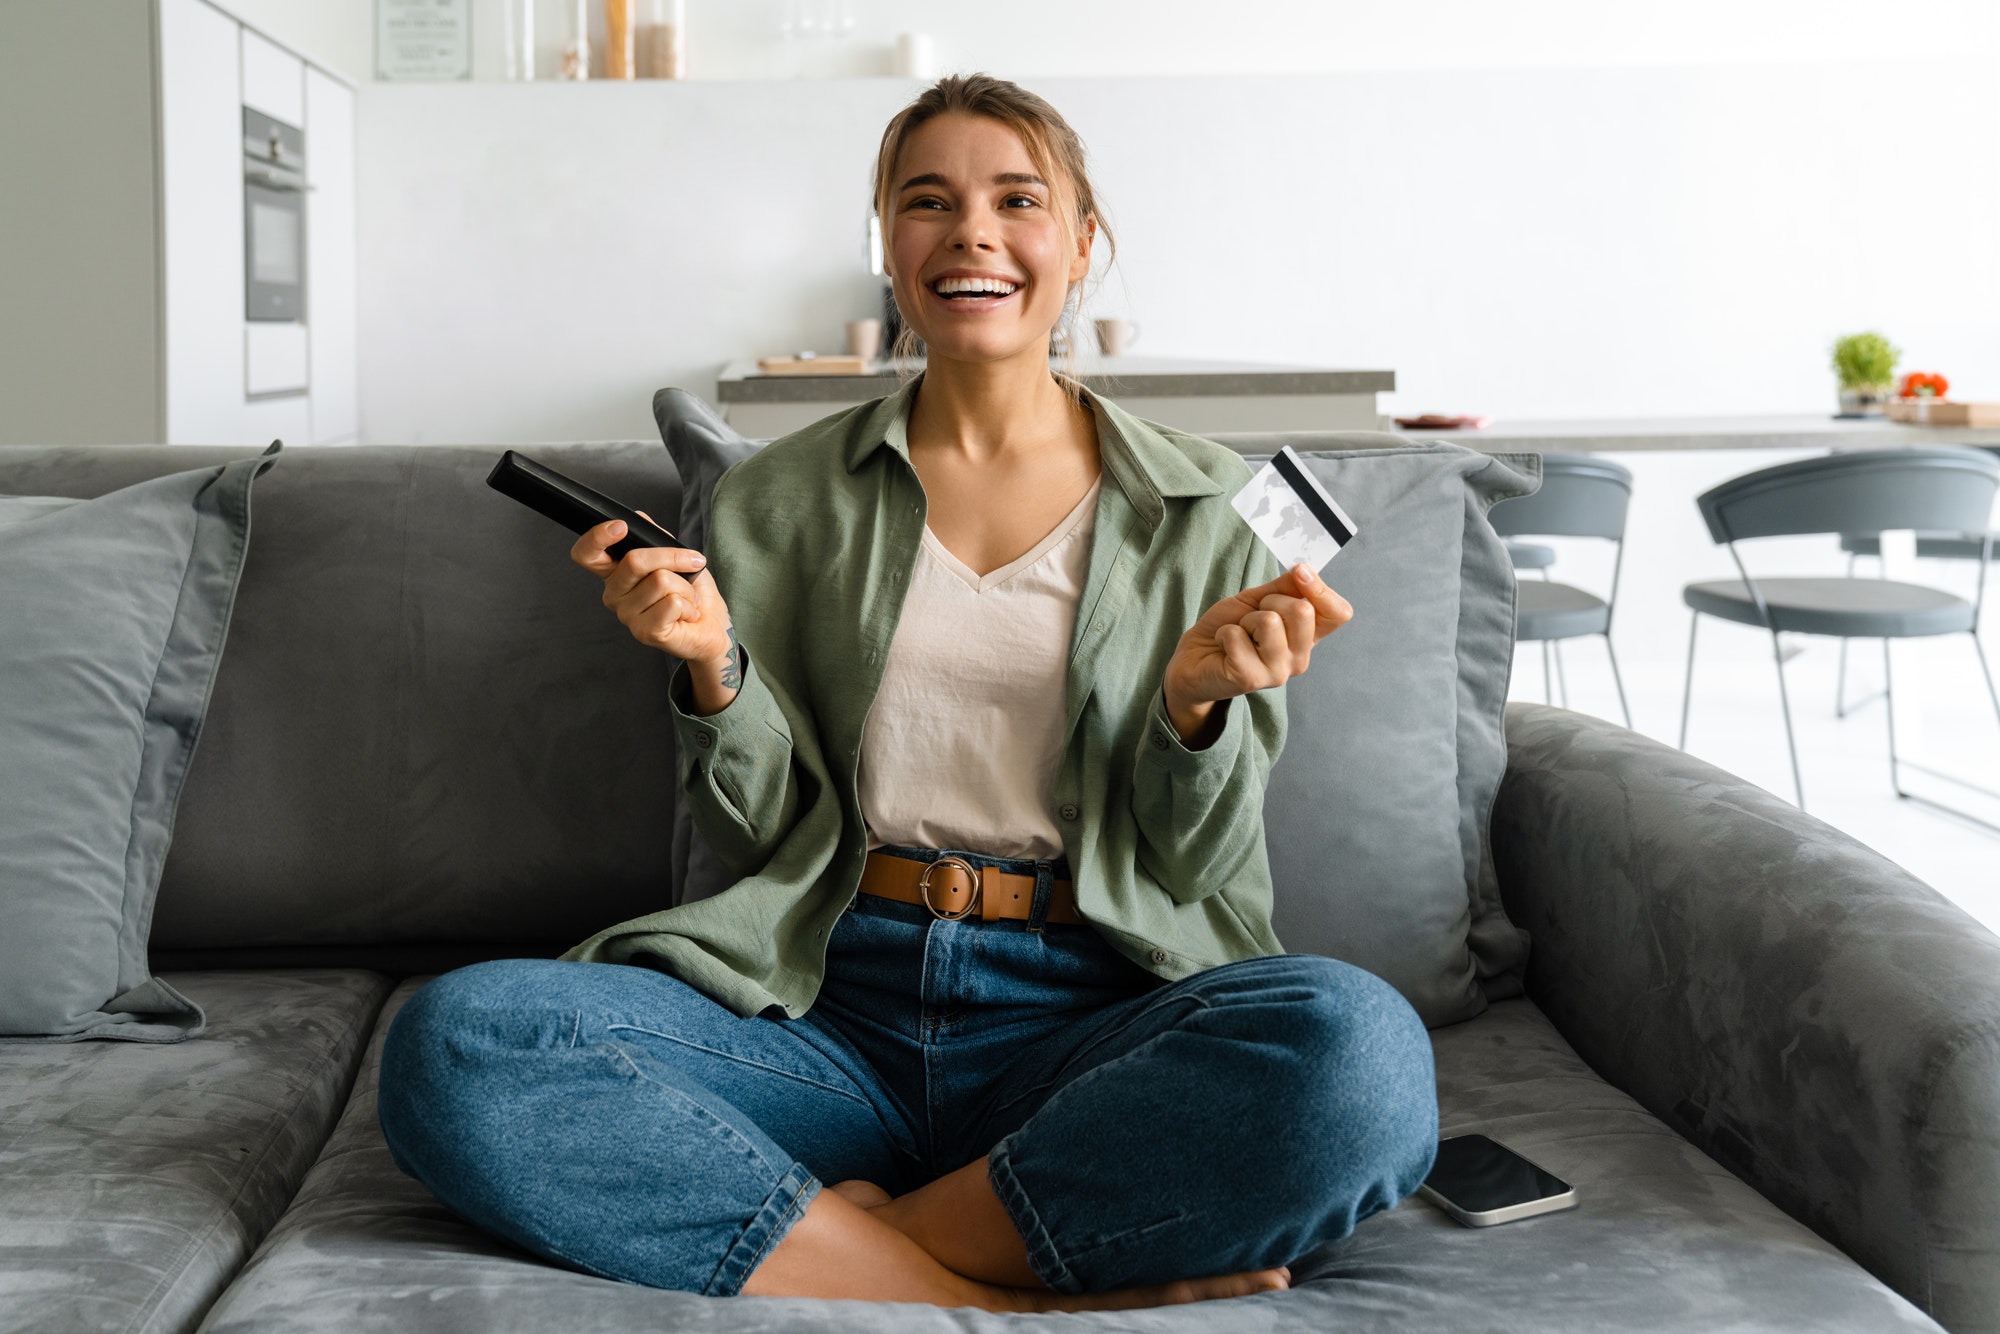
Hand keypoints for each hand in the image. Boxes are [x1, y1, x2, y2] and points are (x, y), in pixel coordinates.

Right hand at [570, 516, 741, 712]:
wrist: (712, 625)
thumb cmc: (691, 591)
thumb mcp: (675, 557)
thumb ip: (654, 538)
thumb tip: (638, 518)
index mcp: (615, 573)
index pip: (586, 554)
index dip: (596, 538)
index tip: (620, 526)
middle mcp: (614, 594)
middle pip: (634, 560)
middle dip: (673, 557)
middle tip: (693, 564)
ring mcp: (627, 615)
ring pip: (660, 581)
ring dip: (685, 587)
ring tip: (687, 598)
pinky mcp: (645, 632)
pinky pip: (671, 603)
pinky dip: (689, 605)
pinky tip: (687, 614)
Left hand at [1161, 563, 1353, 743]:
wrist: (1194, 660)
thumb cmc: (1230, 629)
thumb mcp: (1258, 600)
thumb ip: (1284, 588)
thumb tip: (1305, 570)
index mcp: (1306, 637)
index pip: (1339, 613)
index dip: (1322, 589)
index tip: (1299, 573)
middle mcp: (1299, 658)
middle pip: (1304, 611)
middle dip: (1270, 601)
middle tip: (1252, 617)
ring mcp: (1277, 672)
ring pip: (1270, 622)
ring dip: (1245, 620)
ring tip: (1239, 633)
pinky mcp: (1250, 679)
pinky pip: (1239, 636)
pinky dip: (1225, 632)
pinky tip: (1225, 646)